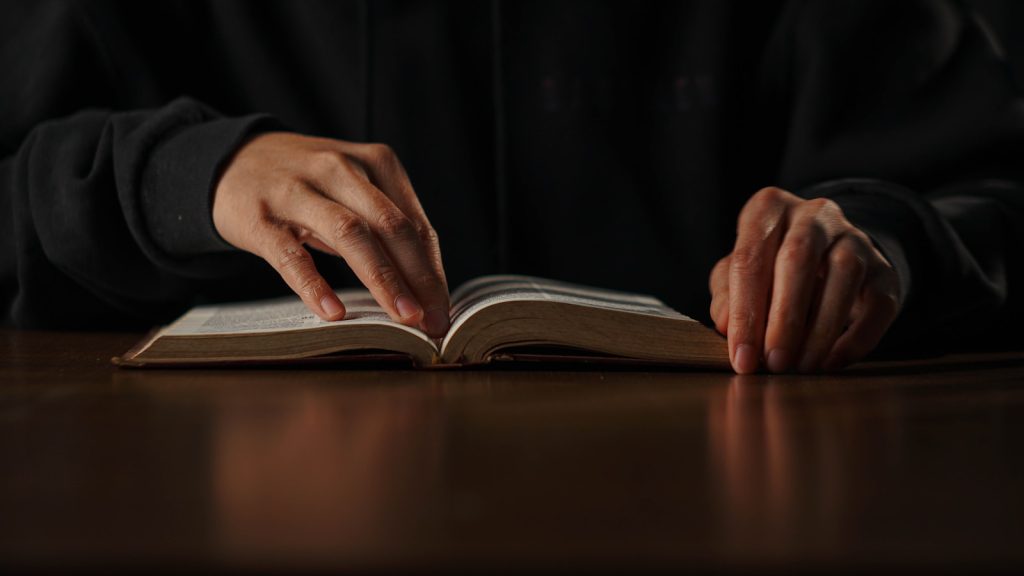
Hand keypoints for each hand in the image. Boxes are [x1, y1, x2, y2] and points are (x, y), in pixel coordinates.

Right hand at [212, 132, 449, 336]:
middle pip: (390, 226)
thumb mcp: (353, 190)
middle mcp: (339, 168)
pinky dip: (314, 284)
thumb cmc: (309, 185)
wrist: (231, 161)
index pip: (414, 222)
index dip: (432, 270)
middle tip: (431, 320)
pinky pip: (291, 254)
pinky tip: (334, 313)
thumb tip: (425, 289)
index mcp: (374, 162)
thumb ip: (387, 226)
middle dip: (417, 277)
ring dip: (382, 278)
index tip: (443, 310)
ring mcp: (297, 190)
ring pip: (350, 233)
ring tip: (402, 317)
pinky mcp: (260, 217)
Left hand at [709, 187, 900, 372]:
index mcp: (769, 209)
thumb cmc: (769, 268)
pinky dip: (858, 337)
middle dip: (784, 318)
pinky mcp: (884, 269)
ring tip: (801, 366)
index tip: (742, 357)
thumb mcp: (738, 274)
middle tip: (774, 363)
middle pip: (797, 259)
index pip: (750, 259)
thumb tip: (727, 324)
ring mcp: (854, 237)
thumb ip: (726, 295)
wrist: (826, 258)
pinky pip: (878, 302)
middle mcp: (814, 213)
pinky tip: (834, 362)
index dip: (744, 313)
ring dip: (821, 328)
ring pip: (844, 274)